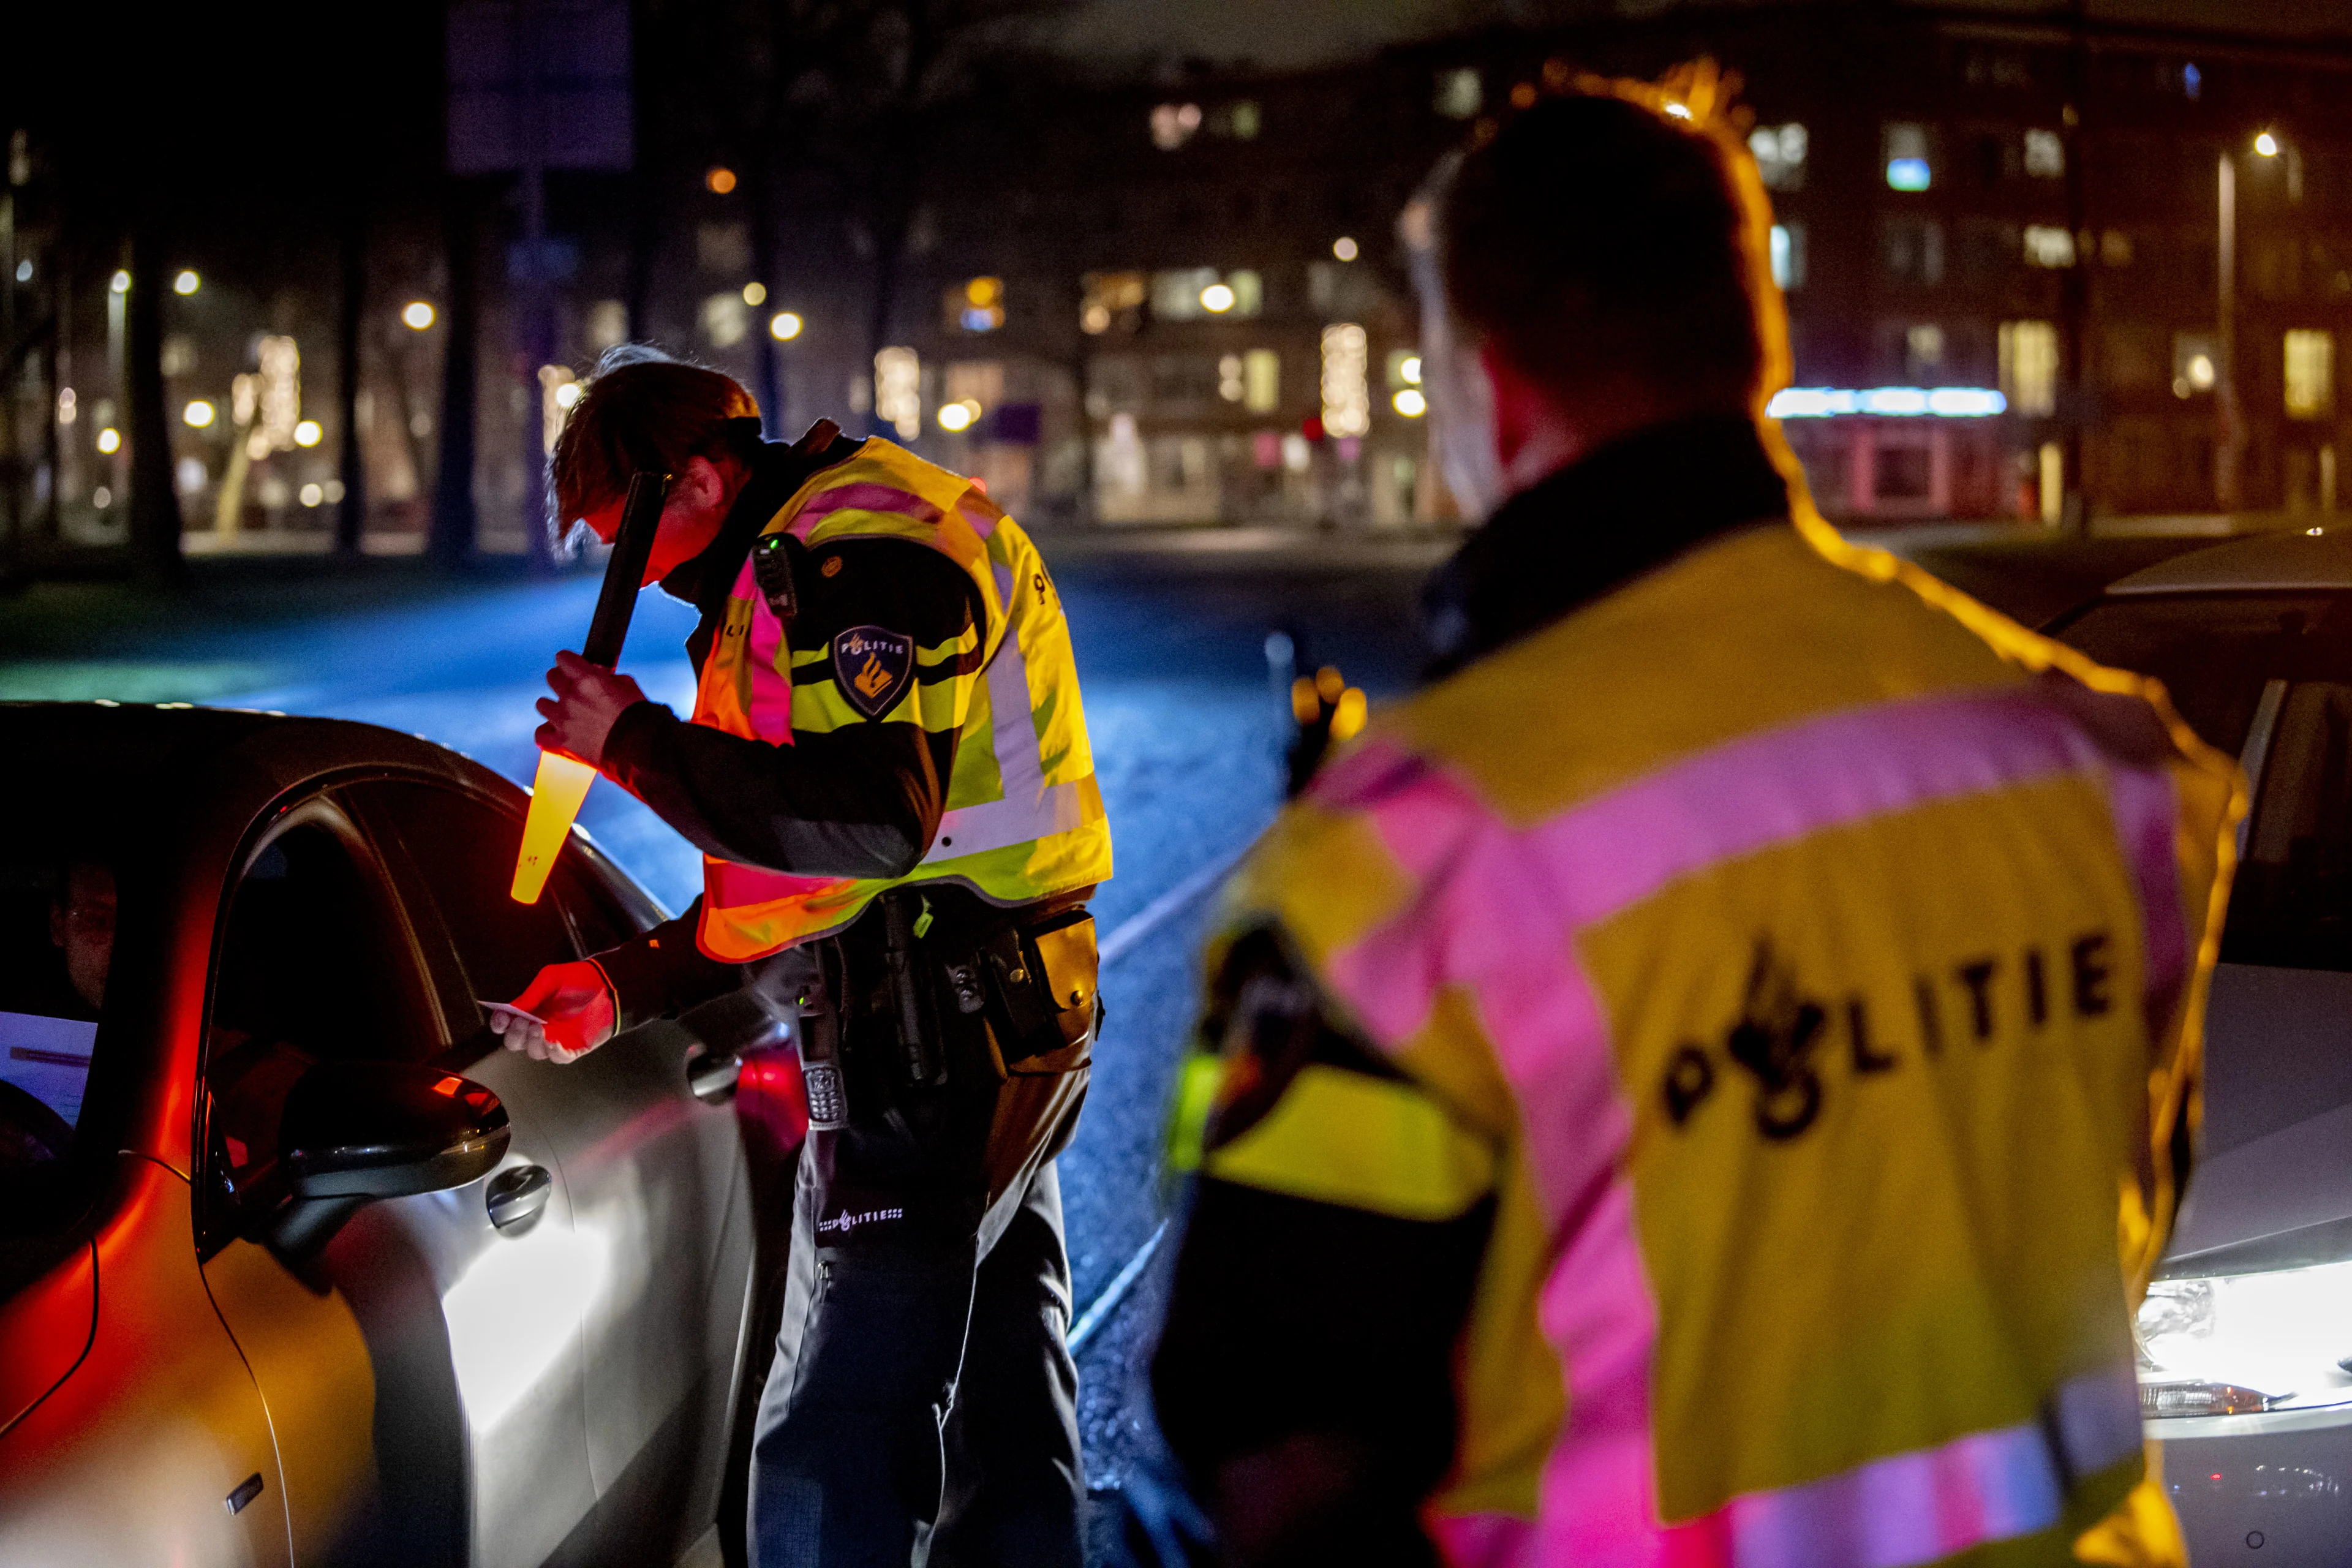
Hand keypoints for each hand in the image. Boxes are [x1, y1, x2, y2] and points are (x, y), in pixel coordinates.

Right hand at [490, 960, 617, 1063]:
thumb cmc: (578, 980)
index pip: (505, 1024)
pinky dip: (554, 1052)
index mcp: (529, 1011)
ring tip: (538, 1028)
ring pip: (535, 1052)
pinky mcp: (573, 1048)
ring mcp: (555, 1039)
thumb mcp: (551, 978)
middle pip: (515, 1042)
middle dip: (515, 1034)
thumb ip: (531, 994)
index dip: (499, 1024)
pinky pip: (558, 1057)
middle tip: (522, 1021)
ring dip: (532, 1042)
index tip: (502, 1018)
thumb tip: (509, 1009)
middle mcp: (538, 1027)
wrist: (608, 986)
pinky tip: (553, 1041)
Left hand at [534, 650, 646, 768]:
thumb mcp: (628, 686)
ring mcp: (563, 720)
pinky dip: (547, 733)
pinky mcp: (561, 743)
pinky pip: (540, 735)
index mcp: (588, 679)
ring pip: (542, 704)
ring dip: (553, 706)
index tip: (574, 667)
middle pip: (551, 677)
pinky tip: (557, 733)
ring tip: (566, 713)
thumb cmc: (639, 717)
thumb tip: (597, 672)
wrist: (641, 750)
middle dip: (562, 680)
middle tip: (574, 689)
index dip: (569, 661)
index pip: (563, 657)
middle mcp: (571, 697)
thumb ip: (608, 676)